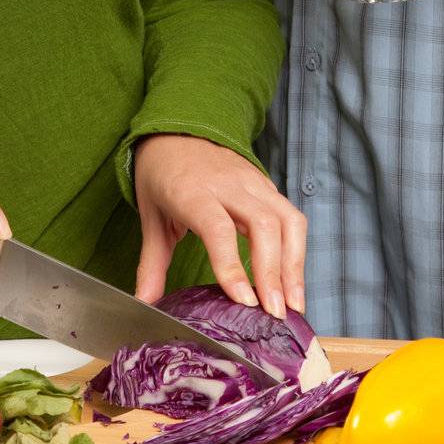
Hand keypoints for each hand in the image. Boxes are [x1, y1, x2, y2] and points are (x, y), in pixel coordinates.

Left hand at [133, 134, 306, 318]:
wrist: (176, 130)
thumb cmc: (162, 175)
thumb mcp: (150, 216)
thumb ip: (152, 262)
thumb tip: (146, 303)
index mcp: (193, 192)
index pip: (218, 228)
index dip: (233, 265)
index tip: (245, 301)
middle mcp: (228, 184)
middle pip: (263, 224)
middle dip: (273, 272)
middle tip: (275, 313)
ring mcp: (253, 182)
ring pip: (287, 220)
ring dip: (294, 264)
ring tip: (294, 303)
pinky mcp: (267, 185)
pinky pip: (291, 217)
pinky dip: (297, 251)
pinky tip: (293, 281)